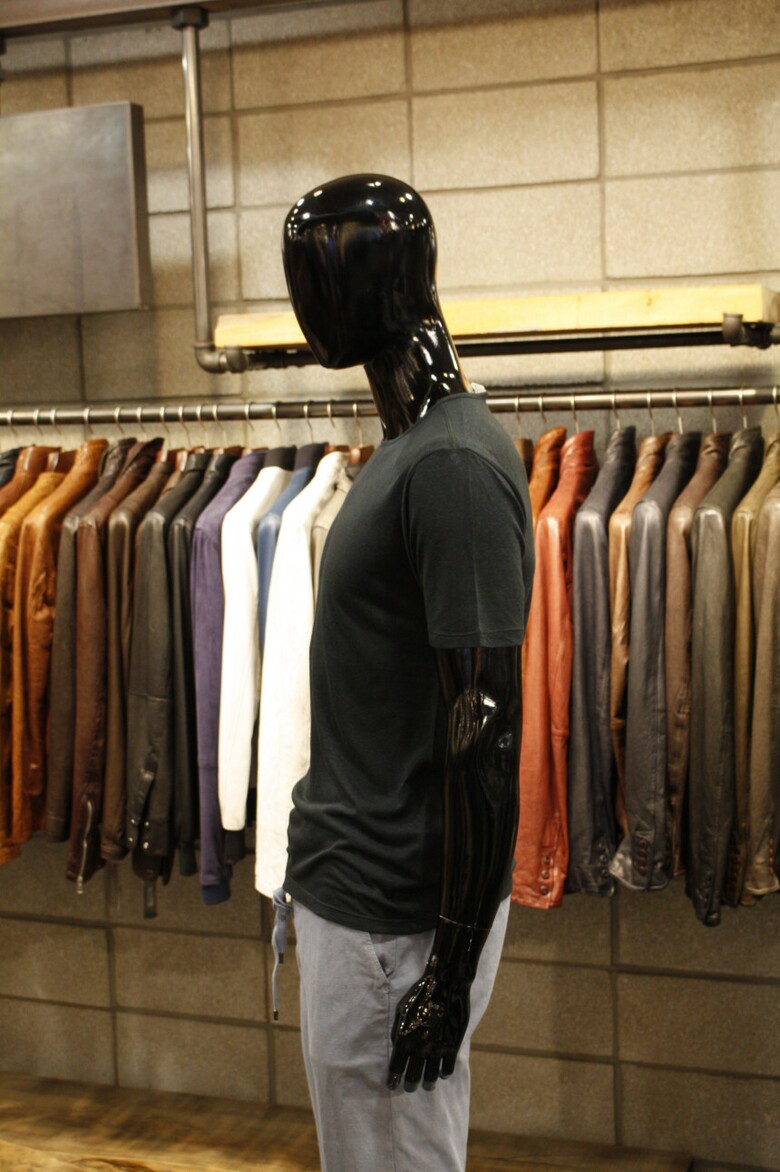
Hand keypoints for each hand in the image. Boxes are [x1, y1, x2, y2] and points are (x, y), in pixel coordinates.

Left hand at [387, 967, 470, 1091]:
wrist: (445, 985)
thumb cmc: (419, 994)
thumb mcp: (401, 1010)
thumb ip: (396, 1030)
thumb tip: (395, 1046)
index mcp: (404, 1039)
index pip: (396, 1068)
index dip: (393, 1079)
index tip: (392, 1085)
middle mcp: (419, 1049)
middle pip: (413, 1077)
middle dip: (409, 1085)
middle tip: (409, 1088)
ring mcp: (437, 1050)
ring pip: (430, 1077)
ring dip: (427, 1084)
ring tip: (426, 1086)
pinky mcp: (452, 1047)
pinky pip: (447, 1069)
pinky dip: (443, 1073)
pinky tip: (441, 1073)